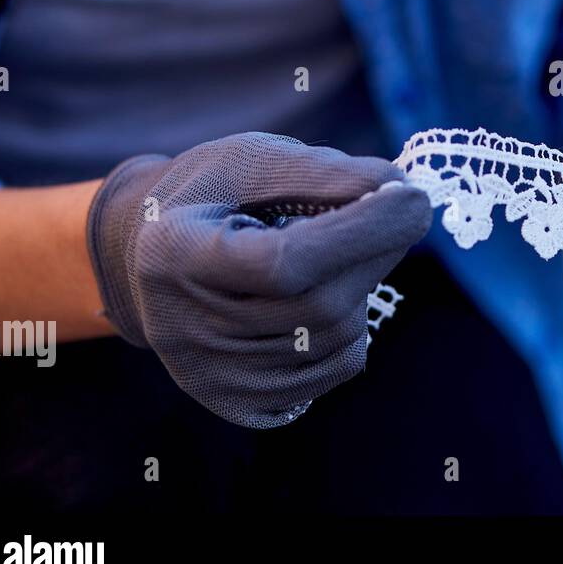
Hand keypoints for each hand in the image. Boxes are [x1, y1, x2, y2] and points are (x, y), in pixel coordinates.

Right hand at [86, 132, 431, 427]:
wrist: (149, 260)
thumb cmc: (212, 197)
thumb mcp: (252, 160)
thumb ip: (322, 172)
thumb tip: (399, 189)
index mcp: (173, 256)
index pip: (282, 262)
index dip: (359, 232)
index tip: (413, 198)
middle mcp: (184, 331)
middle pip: (319, 305)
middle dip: (374, 252)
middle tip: (391, 211)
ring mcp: (213, 377)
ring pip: (338, 336)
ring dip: (364, 284)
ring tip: (335, 250)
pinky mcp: (244, 403)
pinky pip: (339, 366)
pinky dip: (354, 322)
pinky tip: (321, 291)